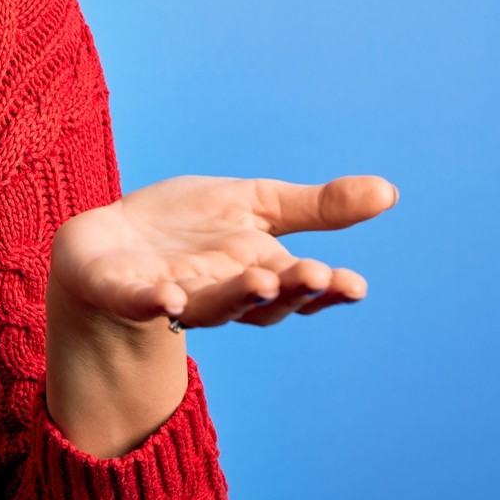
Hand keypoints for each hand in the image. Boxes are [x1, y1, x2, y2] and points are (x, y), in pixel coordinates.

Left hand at [49, 174, 397, 329]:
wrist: (109, 239)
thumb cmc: (188, 228)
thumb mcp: (256, 205)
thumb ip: (316, 208)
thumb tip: (390, 193)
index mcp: (257, 271)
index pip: (299, 287)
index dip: (325, 290)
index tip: (354, 285)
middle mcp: (221, 292)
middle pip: (261, 302)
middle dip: (288, 290)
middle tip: (314, 275)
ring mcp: (174, 294)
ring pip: (211, 305)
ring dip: (236, 296)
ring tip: (260, 281)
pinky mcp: (124, 292)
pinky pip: (140, 303)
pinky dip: (156, 302)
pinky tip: (169, 298)